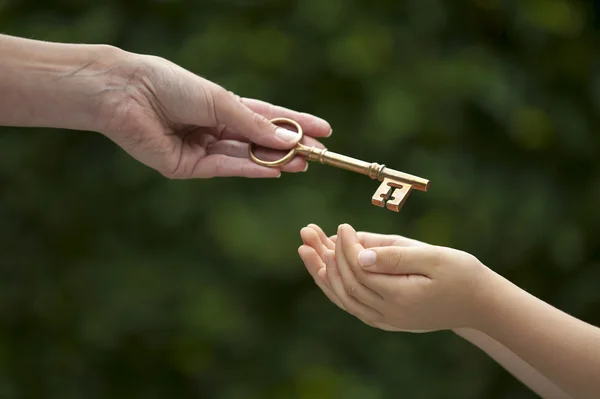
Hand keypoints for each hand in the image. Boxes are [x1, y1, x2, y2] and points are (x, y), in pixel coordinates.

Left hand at [98, 50, 331, 178]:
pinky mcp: (188, 167)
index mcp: (223, 106)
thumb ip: (252, 122)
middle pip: (260, 141)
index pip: (267, 117)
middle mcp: (215, 129)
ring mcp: (203, 149)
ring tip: (303, 163)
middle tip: (319, 155)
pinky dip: (250, 170)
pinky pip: (225, 168)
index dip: (296, 124)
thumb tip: (289, 139)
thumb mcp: (220, 100)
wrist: (126, 93)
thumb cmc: (170, 85)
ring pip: (246, 157)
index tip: (324, 130)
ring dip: (275, 161)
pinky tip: (275, 170)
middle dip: (290, 148)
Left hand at [298, 224, 489, 331]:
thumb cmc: (460, 274)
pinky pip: (350, 304)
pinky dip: (334, 286)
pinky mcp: (384, 319)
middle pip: (345, 284)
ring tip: (305, 248)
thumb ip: (396, 256)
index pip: (360, 270)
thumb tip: (360, 254)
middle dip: (324, 255)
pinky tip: (322, 269)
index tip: (343, 225)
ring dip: (321, 272)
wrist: (478, 304)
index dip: (347, 247)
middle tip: (308, 231)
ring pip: (343, 298)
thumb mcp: (433, 258)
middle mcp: (387, 314)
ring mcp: (385, 320)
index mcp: (400, 296)